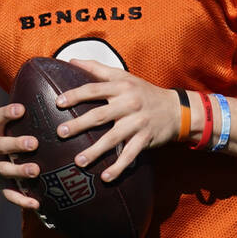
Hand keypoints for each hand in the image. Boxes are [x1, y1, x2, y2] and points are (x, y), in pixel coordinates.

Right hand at [0, 102, 40, 209]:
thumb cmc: (4, 135)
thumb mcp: (5, 122)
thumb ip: (24, 112)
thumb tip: (56, 91)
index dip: (8, 113)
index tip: (21, 109)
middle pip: (0, 145)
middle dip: (16, 144)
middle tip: (33, 143)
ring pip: (4, 170)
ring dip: (19, 171)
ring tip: (35, 171)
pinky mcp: (0, 183)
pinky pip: (9, 193)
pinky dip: (21, 199)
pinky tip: (36, 203)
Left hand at [52, 59, 181, 181]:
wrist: (177, 109)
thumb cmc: (145, 92)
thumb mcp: (125, 77)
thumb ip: (97, 69)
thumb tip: (70, 60)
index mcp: (122, 87)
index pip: (95, 89)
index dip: (76, 95)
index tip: (58, 103)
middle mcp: (130, 103)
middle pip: (100, 114)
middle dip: (79, 124)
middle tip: (60, 133)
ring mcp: (138, 122)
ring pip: (114, 138)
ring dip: (95, 150)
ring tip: (78, 161)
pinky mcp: (146, 138)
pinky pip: (130, 154)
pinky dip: (118, 167)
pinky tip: (105, 177)